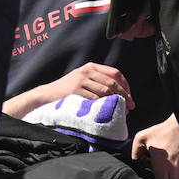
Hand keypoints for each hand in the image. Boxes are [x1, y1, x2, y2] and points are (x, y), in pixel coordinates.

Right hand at [4, 61, 134, 117]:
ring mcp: (80, 80)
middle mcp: (86, 71)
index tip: (130, 97)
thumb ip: (99, 81)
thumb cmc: (68, 91)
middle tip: (130, 107)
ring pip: (105, 91)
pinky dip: (103, 105)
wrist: (47, 95)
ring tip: (120, 110)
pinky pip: (95, 98)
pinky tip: (106, 110)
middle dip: (125, 96)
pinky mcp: (75, 90)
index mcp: (91, 67)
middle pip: (112, 82)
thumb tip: (123, 93)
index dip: (125, 85)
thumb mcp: (83, 80)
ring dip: (115, 101)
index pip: (115, 73)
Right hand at [108, 0, 156, 40]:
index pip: (116, 19)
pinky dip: (140, 23)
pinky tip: (150, 22)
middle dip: (136, 31)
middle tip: (151, 29)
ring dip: (139, 28)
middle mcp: (117, 5)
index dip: (125, 28)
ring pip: (128, 23)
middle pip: (123, 25)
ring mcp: (122, 6)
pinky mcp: (127, 5)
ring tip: (153, 27)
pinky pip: (132, 18)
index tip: (136, 32)